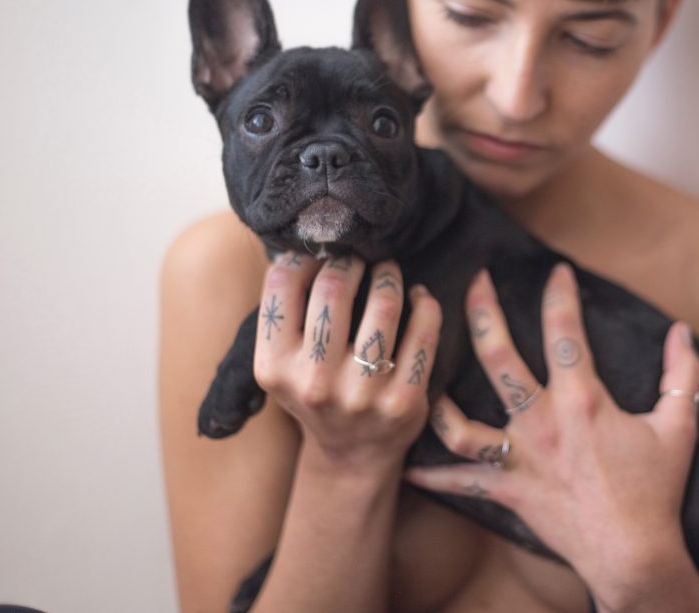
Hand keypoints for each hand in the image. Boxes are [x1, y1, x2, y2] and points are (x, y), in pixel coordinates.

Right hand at [253, 253, 441, 472]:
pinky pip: (424, 331)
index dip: (304, 256)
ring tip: (388, 271)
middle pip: (333, 286)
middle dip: (349, 260)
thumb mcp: (283, 363)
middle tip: (358, 258)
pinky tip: (419, 298)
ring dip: (388, 275)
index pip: (282, 284)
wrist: (352, 456)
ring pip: (382, 304)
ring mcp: (362, 394)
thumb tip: (303, 243)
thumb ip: (285, 312)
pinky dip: (424, 303)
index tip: (320, 254)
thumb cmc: (318, 391)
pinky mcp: (404, 400)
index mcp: (274, 367)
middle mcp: (314, 382)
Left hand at [405, 263, 698, 597]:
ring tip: (427, 367)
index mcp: (582, 400)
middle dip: (483, 312)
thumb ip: (682, 375)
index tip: (556, 270)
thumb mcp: (680, 427)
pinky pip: (460, 482)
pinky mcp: (507, 490)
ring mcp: (518, 458)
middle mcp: (541, 423)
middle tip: (475, 282)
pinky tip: (406, 464)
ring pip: (461, 420)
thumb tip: (682, 331)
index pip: (565, 332)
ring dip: (439, 393)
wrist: (633, 554)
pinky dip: (430, 475)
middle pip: (498, 356)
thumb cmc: (656, 491)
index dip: (559, 295)